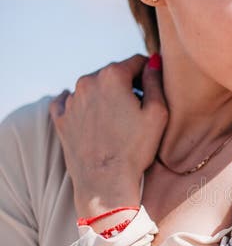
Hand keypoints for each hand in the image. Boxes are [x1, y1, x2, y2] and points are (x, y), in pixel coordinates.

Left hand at [49, 54, 167, 216]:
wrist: (105, 183)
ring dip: (106, 97)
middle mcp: (87, 82)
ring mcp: (71, 100)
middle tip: (138, 108)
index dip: (148, 74)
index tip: (152, 90)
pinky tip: (91, 116)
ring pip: (93, 88)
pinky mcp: (61, 118)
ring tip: (117, 121)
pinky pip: (69, 102)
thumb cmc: (135, 150)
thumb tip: (153, 61)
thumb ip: (155, 81)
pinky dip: (82, 105)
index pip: (136, 62)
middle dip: (126, 85)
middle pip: (113, 74)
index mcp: (112, 76)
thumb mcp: (157, 113)